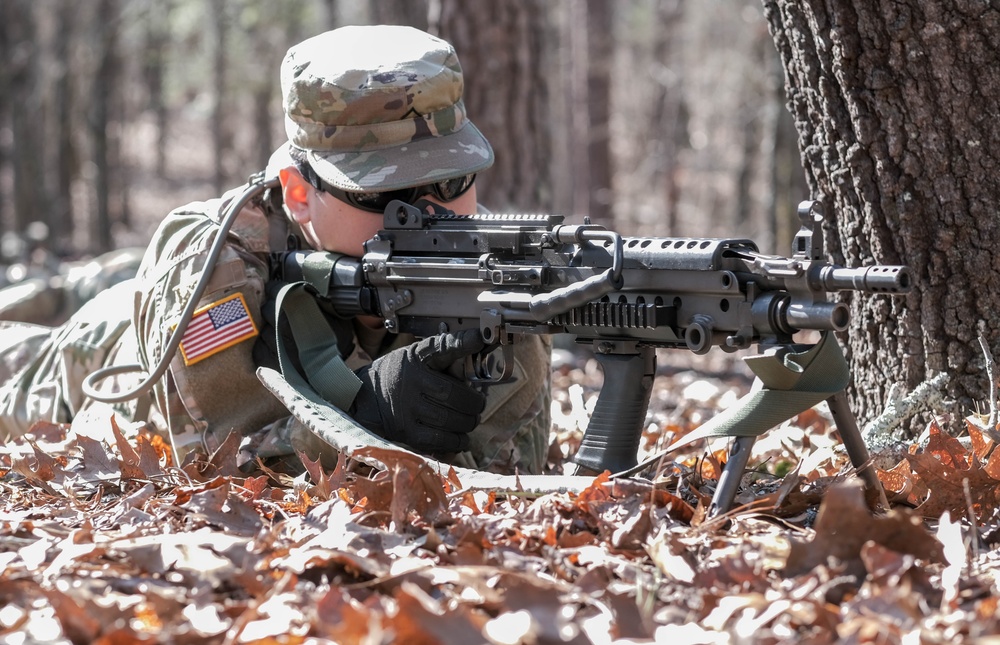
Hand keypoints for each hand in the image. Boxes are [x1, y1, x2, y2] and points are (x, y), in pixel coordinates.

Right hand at [351, 329, 486, 452]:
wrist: (364, 400)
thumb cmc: (398, 376)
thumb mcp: (415, 357)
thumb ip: (444, 357)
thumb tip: (476, 354)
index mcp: (414, 359)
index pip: (441, 347)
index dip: (462, 343)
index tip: (480, 338)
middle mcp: (410, 383)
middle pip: (453, 394)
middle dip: (474, 402)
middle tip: (479, 403)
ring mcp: (407, 410)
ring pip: (450, 420)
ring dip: (468, 421)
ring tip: (471, 418)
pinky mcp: (406, 434)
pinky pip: (440, 440)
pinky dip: (457, 440)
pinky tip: (461, 436)